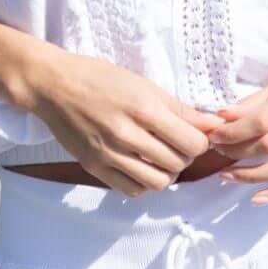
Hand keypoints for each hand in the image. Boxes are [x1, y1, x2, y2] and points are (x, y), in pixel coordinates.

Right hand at [28, 50, 225, 196]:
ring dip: (167, 173)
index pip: (192, 143)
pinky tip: (140, 166)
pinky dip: (143, 182)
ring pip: (158, 183)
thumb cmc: (99, 78)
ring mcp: (108, 154)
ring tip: (160, 158)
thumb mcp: (143, 84)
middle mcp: (126, 135)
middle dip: (184, 156)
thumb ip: (179, 108)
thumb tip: (214, 125)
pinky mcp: (94, 167)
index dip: (200, 142)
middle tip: (176, 144)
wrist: (53, 86)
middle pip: (178, 164)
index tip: (193, 135)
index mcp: (143, 108)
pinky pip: (132, 190)